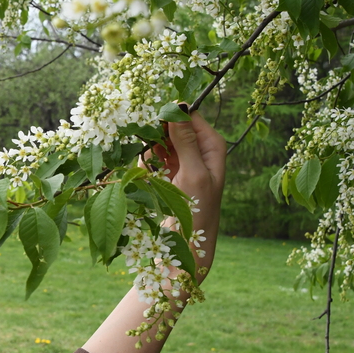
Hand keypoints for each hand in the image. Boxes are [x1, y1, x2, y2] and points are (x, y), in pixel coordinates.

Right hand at [151, 111, 225, 278]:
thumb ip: (185, 141)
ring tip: (146, 164)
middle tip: (142, 141)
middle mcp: (198, 150)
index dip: (170, 113)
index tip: (150, 118)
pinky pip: (153, 157)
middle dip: (156, 131)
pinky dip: (146, 162)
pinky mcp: (167, 173)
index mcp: (211, 145)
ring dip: (149, 148)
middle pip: (173, 126)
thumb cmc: (198, 210)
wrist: (187, 246)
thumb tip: (179, 106)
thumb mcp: (194, 172)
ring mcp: (182, 161)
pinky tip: (145, 173)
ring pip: (160, 141)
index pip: (190, 115)